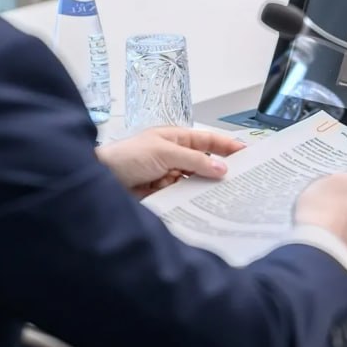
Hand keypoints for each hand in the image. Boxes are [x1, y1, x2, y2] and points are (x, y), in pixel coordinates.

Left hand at [97, 127, 244, 197]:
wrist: (98, 180)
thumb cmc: (127, 157)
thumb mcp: (164, 152)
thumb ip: (194, 160)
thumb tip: (222, 168)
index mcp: (176, 139)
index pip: (208, 140)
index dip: (227, 146)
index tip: (248, 154)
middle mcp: (175, 157)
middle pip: (204, 164)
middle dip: (220, 172)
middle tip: (242, 181)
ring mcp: (169, 177)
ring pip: (196, 183)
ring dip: (205, 189)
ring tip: (226, 198)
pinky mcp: (163, 195)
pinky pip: (183, 198)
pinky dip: (190, 202)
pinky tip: (202, 208)